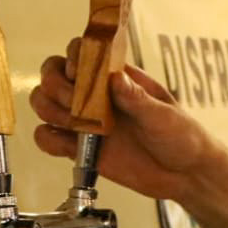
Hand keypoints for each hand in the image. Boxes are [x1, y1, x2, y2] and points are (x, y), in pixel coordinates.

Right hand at [29, 40, 223, 202]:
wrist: (184, 175)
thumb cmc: (181, 136)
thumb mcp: (164, 115)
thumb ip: (136, 98)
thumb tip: (115, 78)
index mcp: (116, 77)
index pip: (81, 51)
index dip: (72, 59)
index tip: (79, 74)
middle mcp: (94, 95)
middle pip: (53, 75)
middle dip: (57, 87)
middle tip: (76, 105)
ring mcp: (84, 121)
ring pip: (44, 103)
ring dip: (50, 111)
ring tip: (75, 125)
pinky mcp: (78, 148)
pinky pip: (47, 138)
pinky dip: (48, 140)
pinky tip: (68, 145)